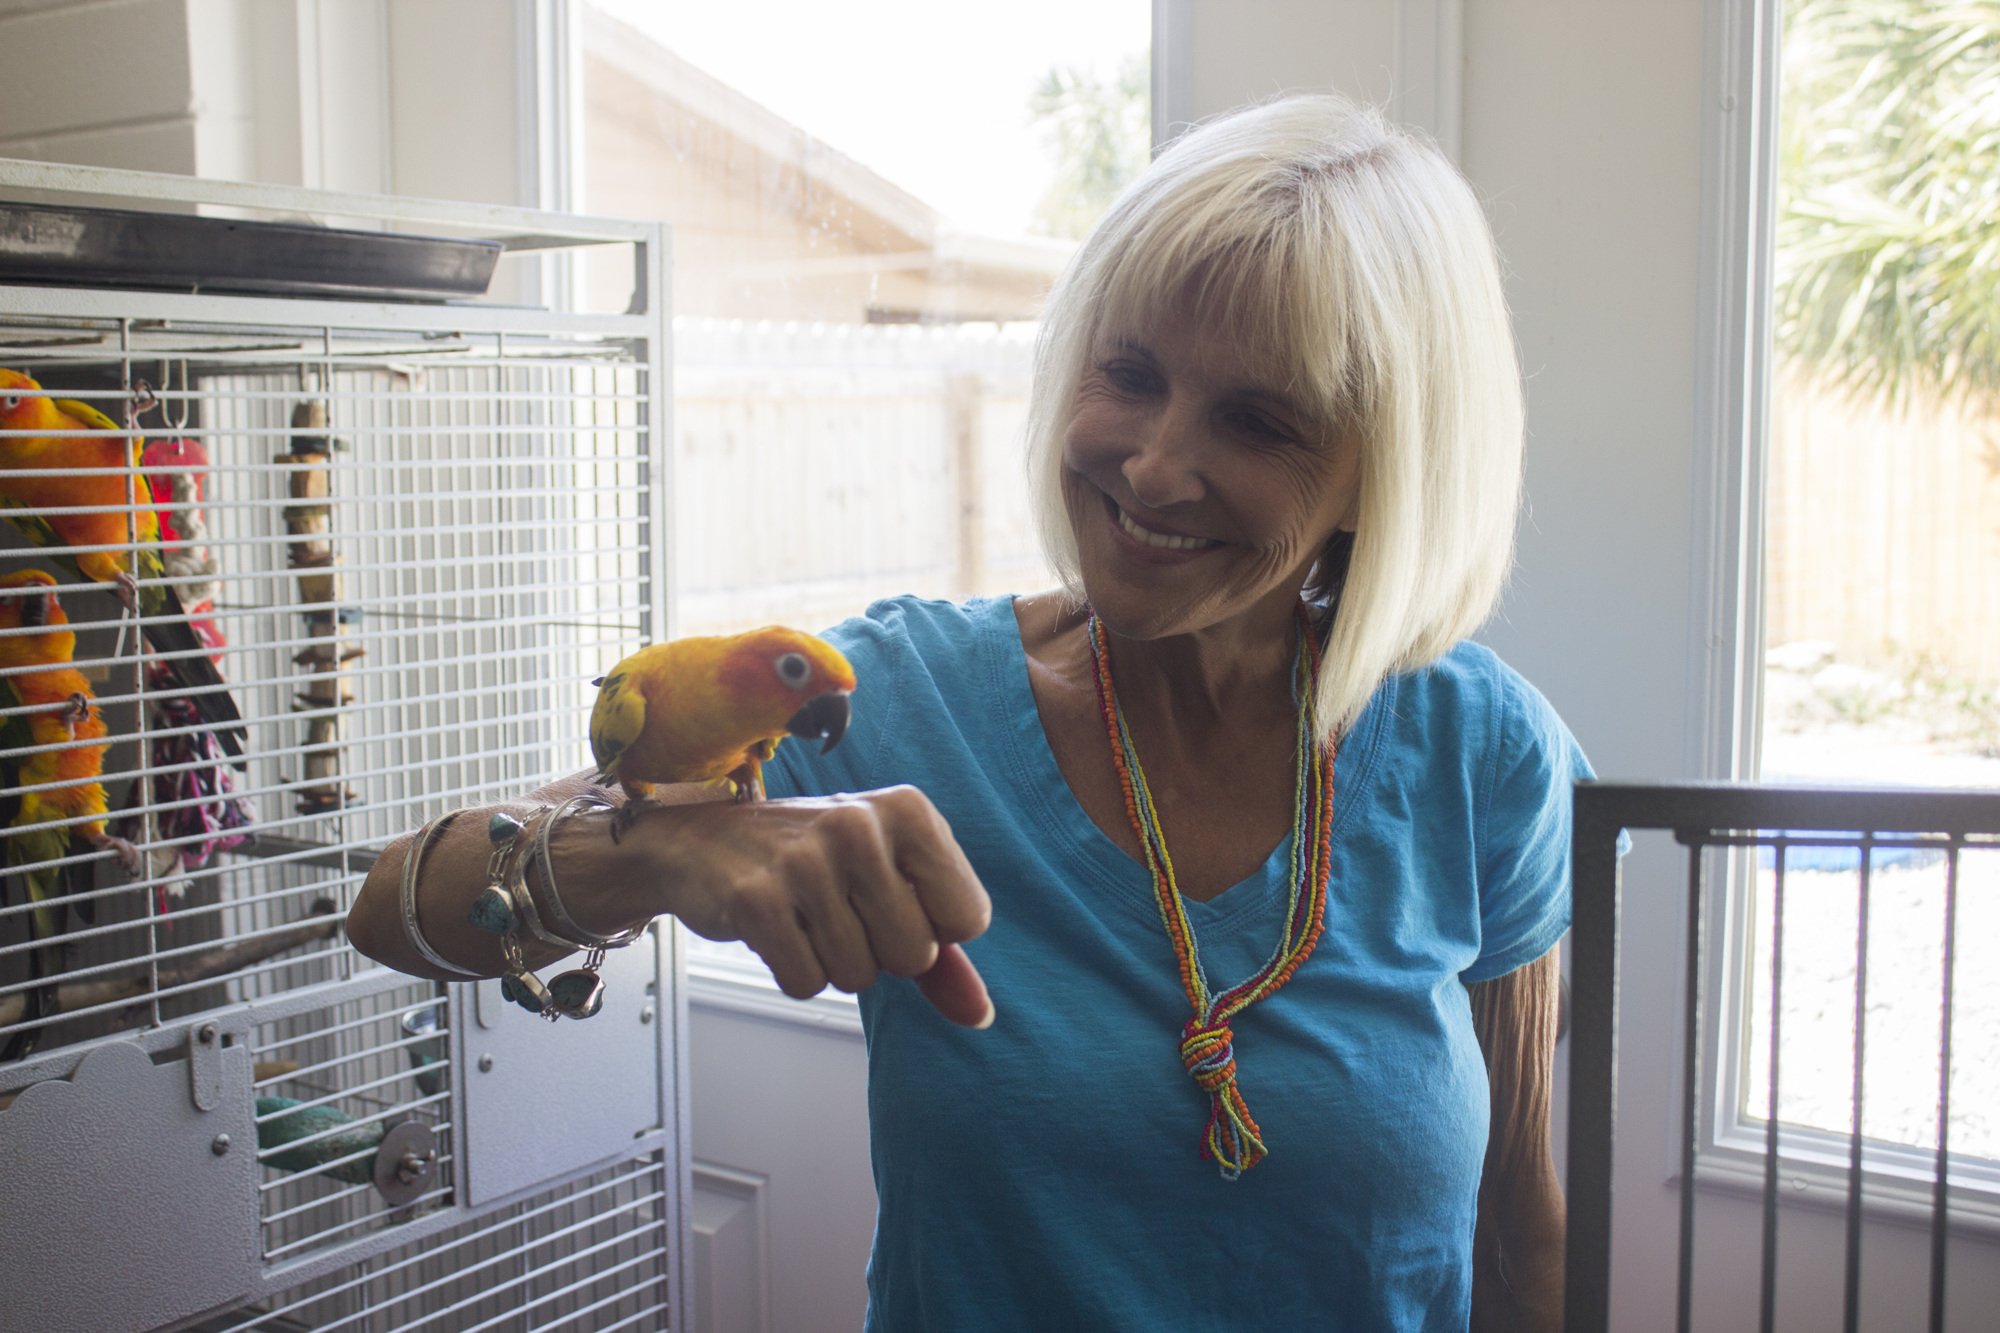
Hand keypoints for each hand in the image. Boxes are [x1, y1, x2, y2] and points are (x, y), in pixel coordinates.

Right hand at [629, 785, 994, 1026]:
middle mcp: (860, 826)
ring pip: (859, 976)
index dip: (932, 930)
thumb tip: (980, 1016)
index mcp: (908, 810)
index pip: (967, 919)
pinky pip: (808, 984)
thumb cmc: (816, 861)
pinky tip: (779, 927)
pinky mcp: (756, 900)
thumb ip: (943, 949)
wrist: (705, 841)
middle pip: (915, 956)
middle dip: (881, 953)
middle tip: (843, 910)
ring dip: (835, 962)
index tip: (894, 900)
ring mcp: (805, 861)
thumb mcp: (890, 881)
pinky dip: (796, 971)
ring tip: (807, 915)